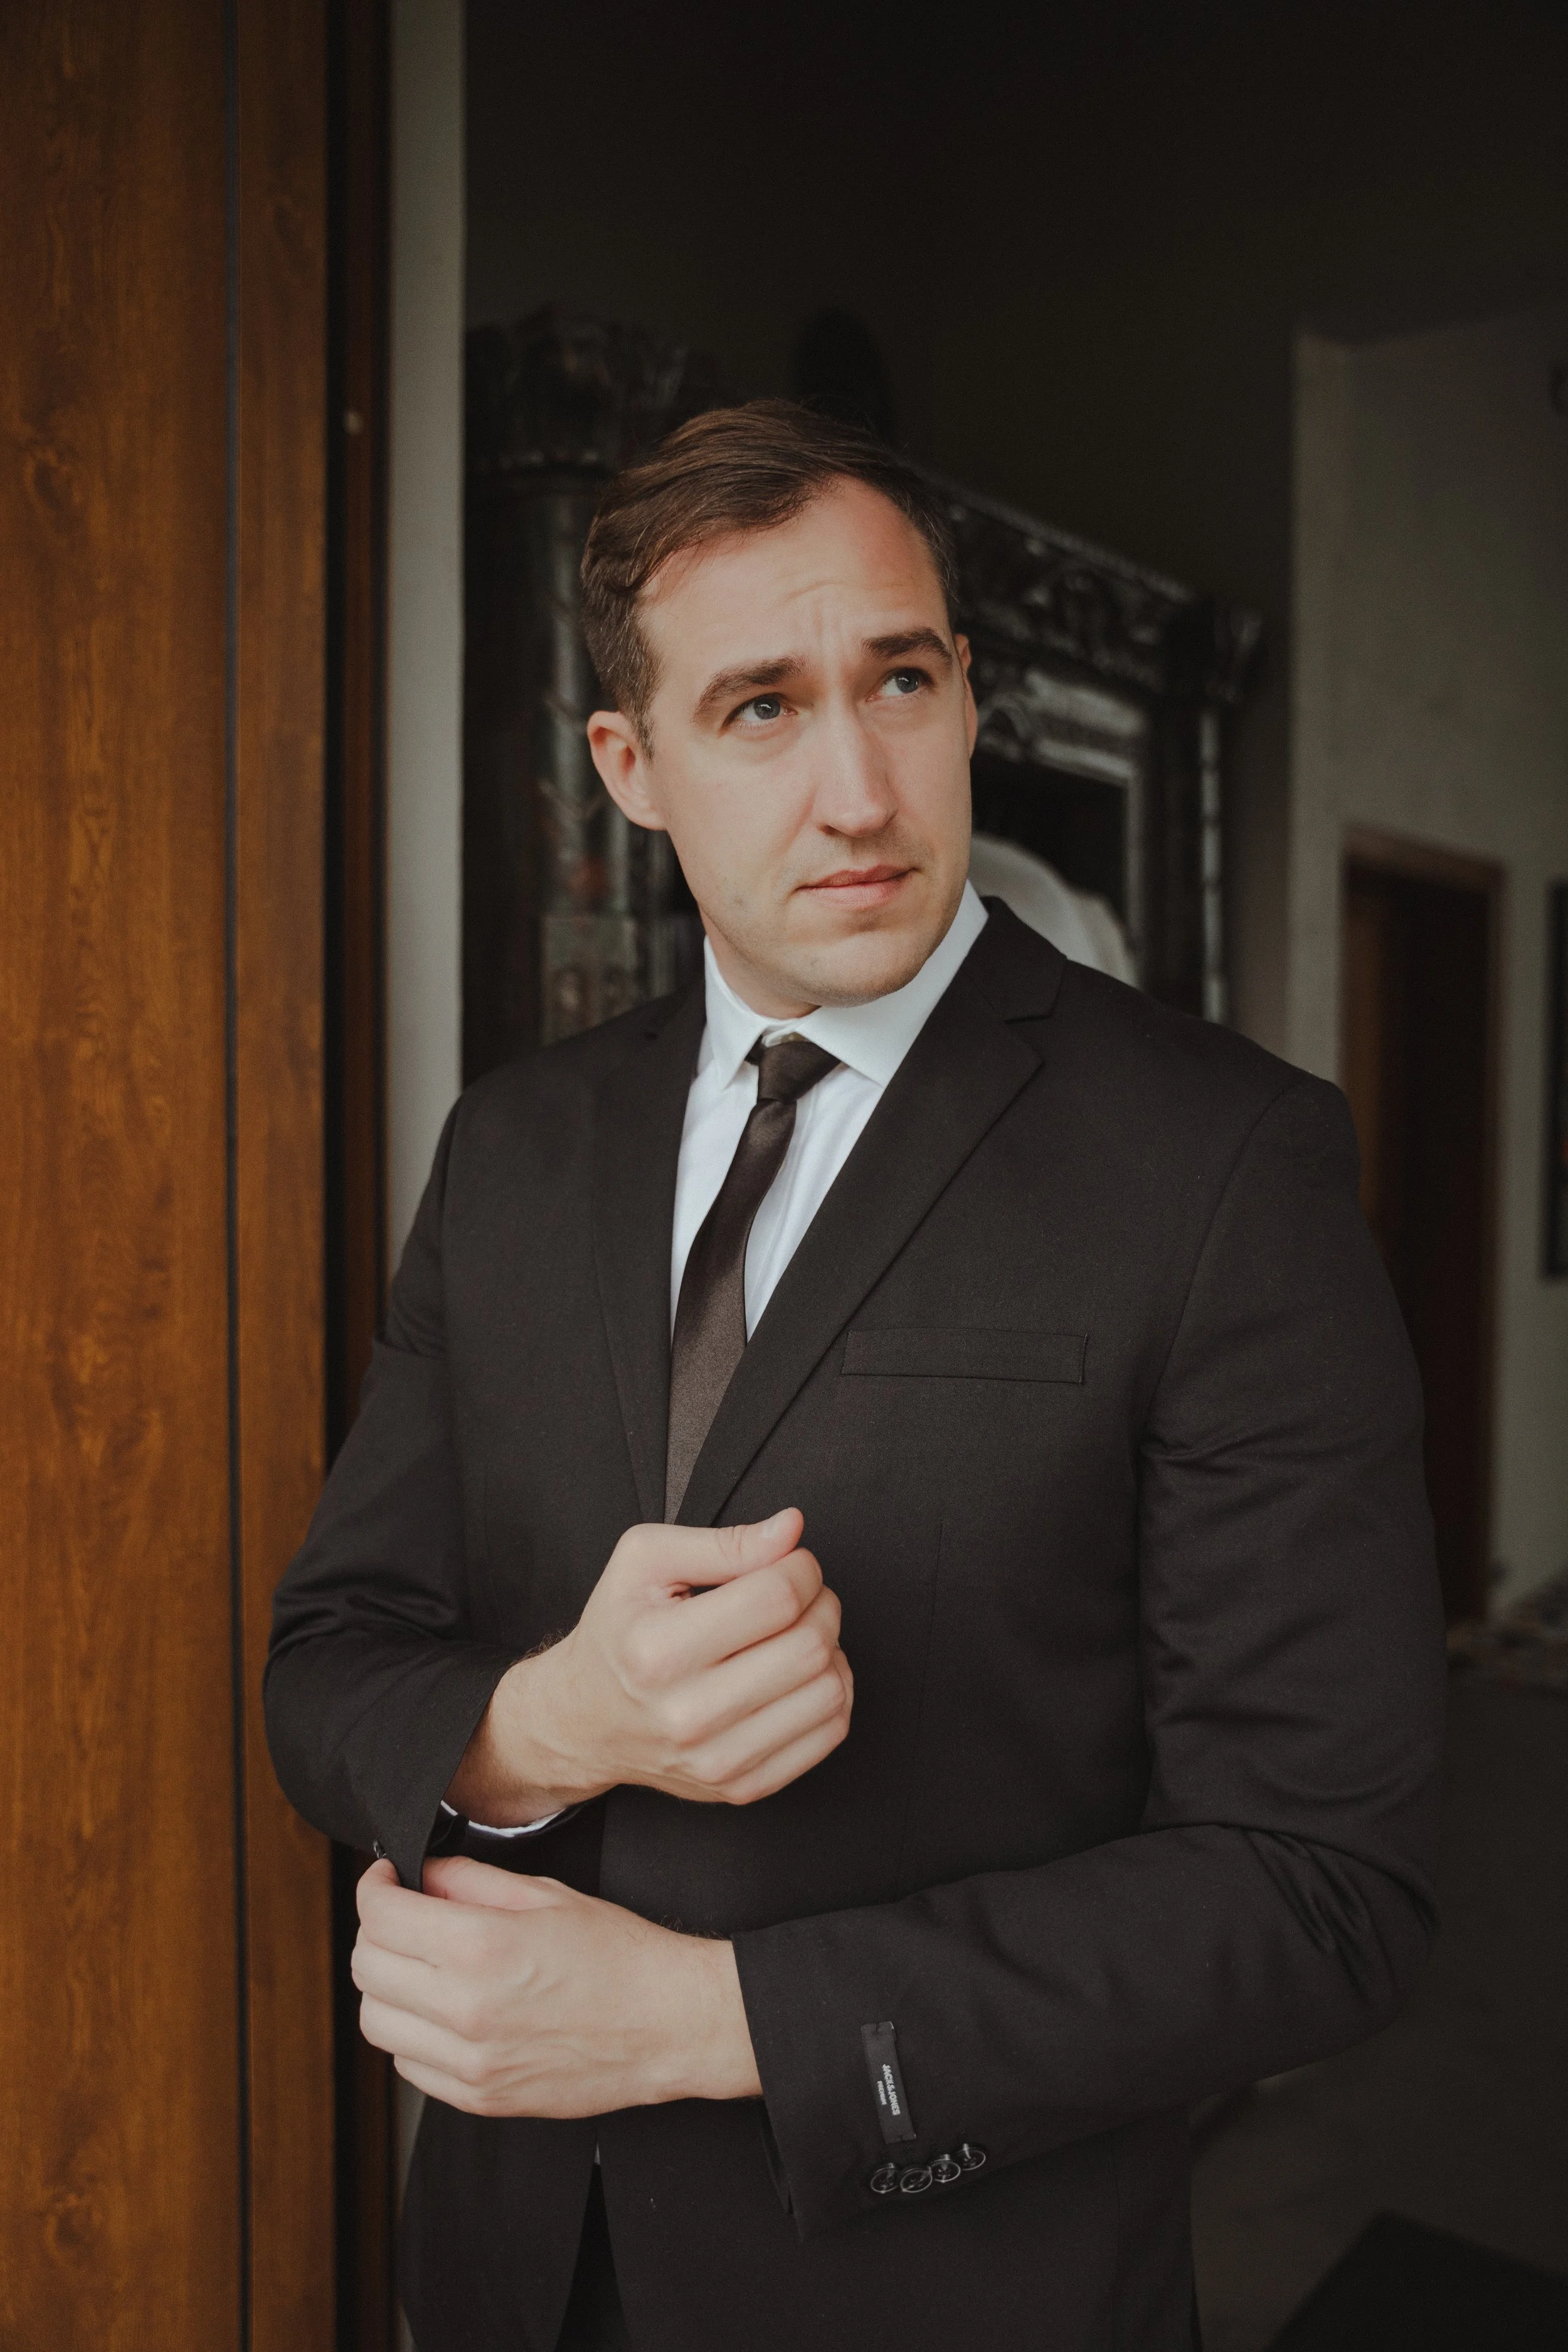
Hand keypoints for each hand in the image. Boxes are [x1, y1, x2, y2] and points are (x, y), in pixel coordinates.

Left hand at [352, 1855, 761, 2115]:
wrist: (667, 2025)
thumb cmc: (619, 1955)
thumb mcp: (545, 1894)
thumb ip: (471, 1880)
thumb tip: (422, 1874)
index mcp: (481, 1948)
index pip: (381, 1916)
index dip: (375, 1887)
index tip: (386, 1880)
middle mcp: (465, 2010)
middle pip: (366, 1967)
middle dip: (375, 1931)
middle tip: (402, 1916)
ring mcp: (469, 2062)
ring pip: (375, 2021)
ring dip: (386, 1985)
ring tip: (420, 1965)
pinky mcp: (478, 2098)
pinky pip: (407, 2064)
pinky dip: (410, 2032)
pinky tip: (443, 2009)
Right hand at [446, 1507, 852, 1822]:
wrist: (585, 1719)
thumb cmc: (619, 1632)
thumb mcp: (646, 1561)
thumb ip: (724, 1541)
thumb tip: (790, 1529)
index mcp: (658, 1650)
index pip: (776, 1598)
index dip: (801, 1568)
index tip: (792, 1563)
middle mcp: (687, 1714)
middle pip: (809, 1646)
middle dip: (821, 1604)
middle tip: (801, 1594)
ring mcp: (718, 1759)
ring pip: (830, 1691)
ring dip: (831, 1649)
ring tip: (798, 1633)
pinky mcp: (743, 1786)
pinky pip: (830, 1732)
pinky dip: (833, 1693)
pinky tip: (801, 1675)